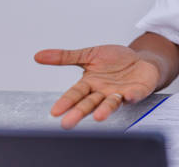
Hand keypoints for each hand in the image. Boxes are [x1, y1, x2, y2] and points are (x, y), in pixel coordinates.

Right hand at [34, 45, 159, 128]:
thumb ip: (65, 57)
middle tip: (68, 124)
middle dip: (79, 113)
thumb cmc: (114, 60)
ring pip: (110, 103)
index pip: (75, 94)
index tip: (55, 111)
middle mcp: (103, 92)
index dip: (66, 102)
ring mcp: (120, 93)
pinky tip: (128, 97)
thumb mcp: (89, 55)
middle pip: (89, 103)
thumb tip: (37, 56)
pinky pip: (134, 95)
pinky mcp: (137, 91)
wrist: (141, 60)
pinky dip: (131, 97)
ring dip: (104, 110)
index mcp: (90, 84)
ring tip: (98, 117)